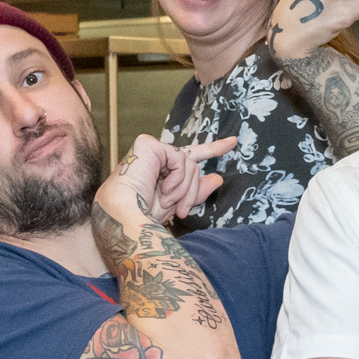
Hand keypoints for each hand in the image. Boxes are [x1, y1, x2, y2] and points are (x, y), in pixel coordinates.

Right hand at [109, 133, 231, 224]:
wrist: (125, 217)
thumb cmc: (144, 215)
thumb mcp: (177, 204)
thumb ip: (196, 190)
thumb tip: (218, 178)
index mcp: (162, 170)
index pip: (192, 157)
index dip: (214, 149)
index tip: (234, 142)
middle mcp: (156, 157)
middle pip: (193, 167)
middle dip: (190, 191)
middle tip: (179, 211)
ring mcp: (151, 149)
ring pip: (190, 164)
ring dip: (183, 189)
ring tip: (167, 201)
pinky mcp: (148, 144)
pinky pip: (181, 159)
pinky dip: (177, 179)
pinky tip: (163, 188)